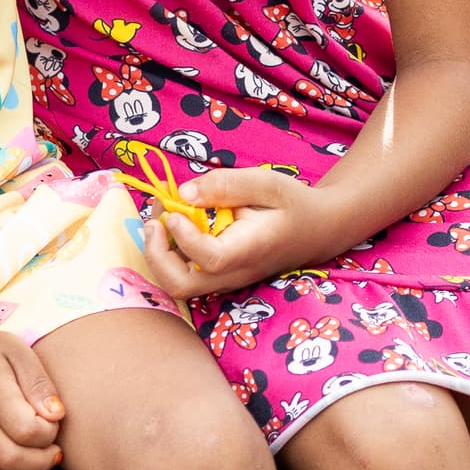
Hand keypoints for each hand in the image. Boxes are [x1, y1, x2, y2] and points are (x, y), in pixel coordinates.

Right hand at [0, 318, 65, 469]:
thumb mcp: (19, 353)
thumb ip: (39, 384)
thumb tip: (57, 415)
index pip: (26, 430)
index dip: (49, 432)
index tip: (54, 419)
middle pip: (11, 459)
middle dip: (43, 460)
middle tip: (55, 448)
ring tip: (42, 456)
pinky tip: (21, 460)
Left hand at [136, 166, 331, 297]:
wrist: (315, 231)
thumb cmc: (292, 204)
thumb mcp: (266, 183)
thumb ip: (225, 185)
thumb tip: (183, 193)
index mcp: (249, 250)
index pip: (210, 259)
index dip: (185, 238)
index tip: (176, 211)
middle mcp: (233, 274)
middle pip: (181, 286)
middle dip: (155, 256)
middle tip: (154, 221)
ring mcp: (223, 280)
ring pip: (176, 285)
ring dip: (156, 253)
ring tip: (159, 215)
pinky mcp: (216, 277)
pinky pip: (183, 274)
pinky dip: (166, 252)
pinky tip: (171, 221)